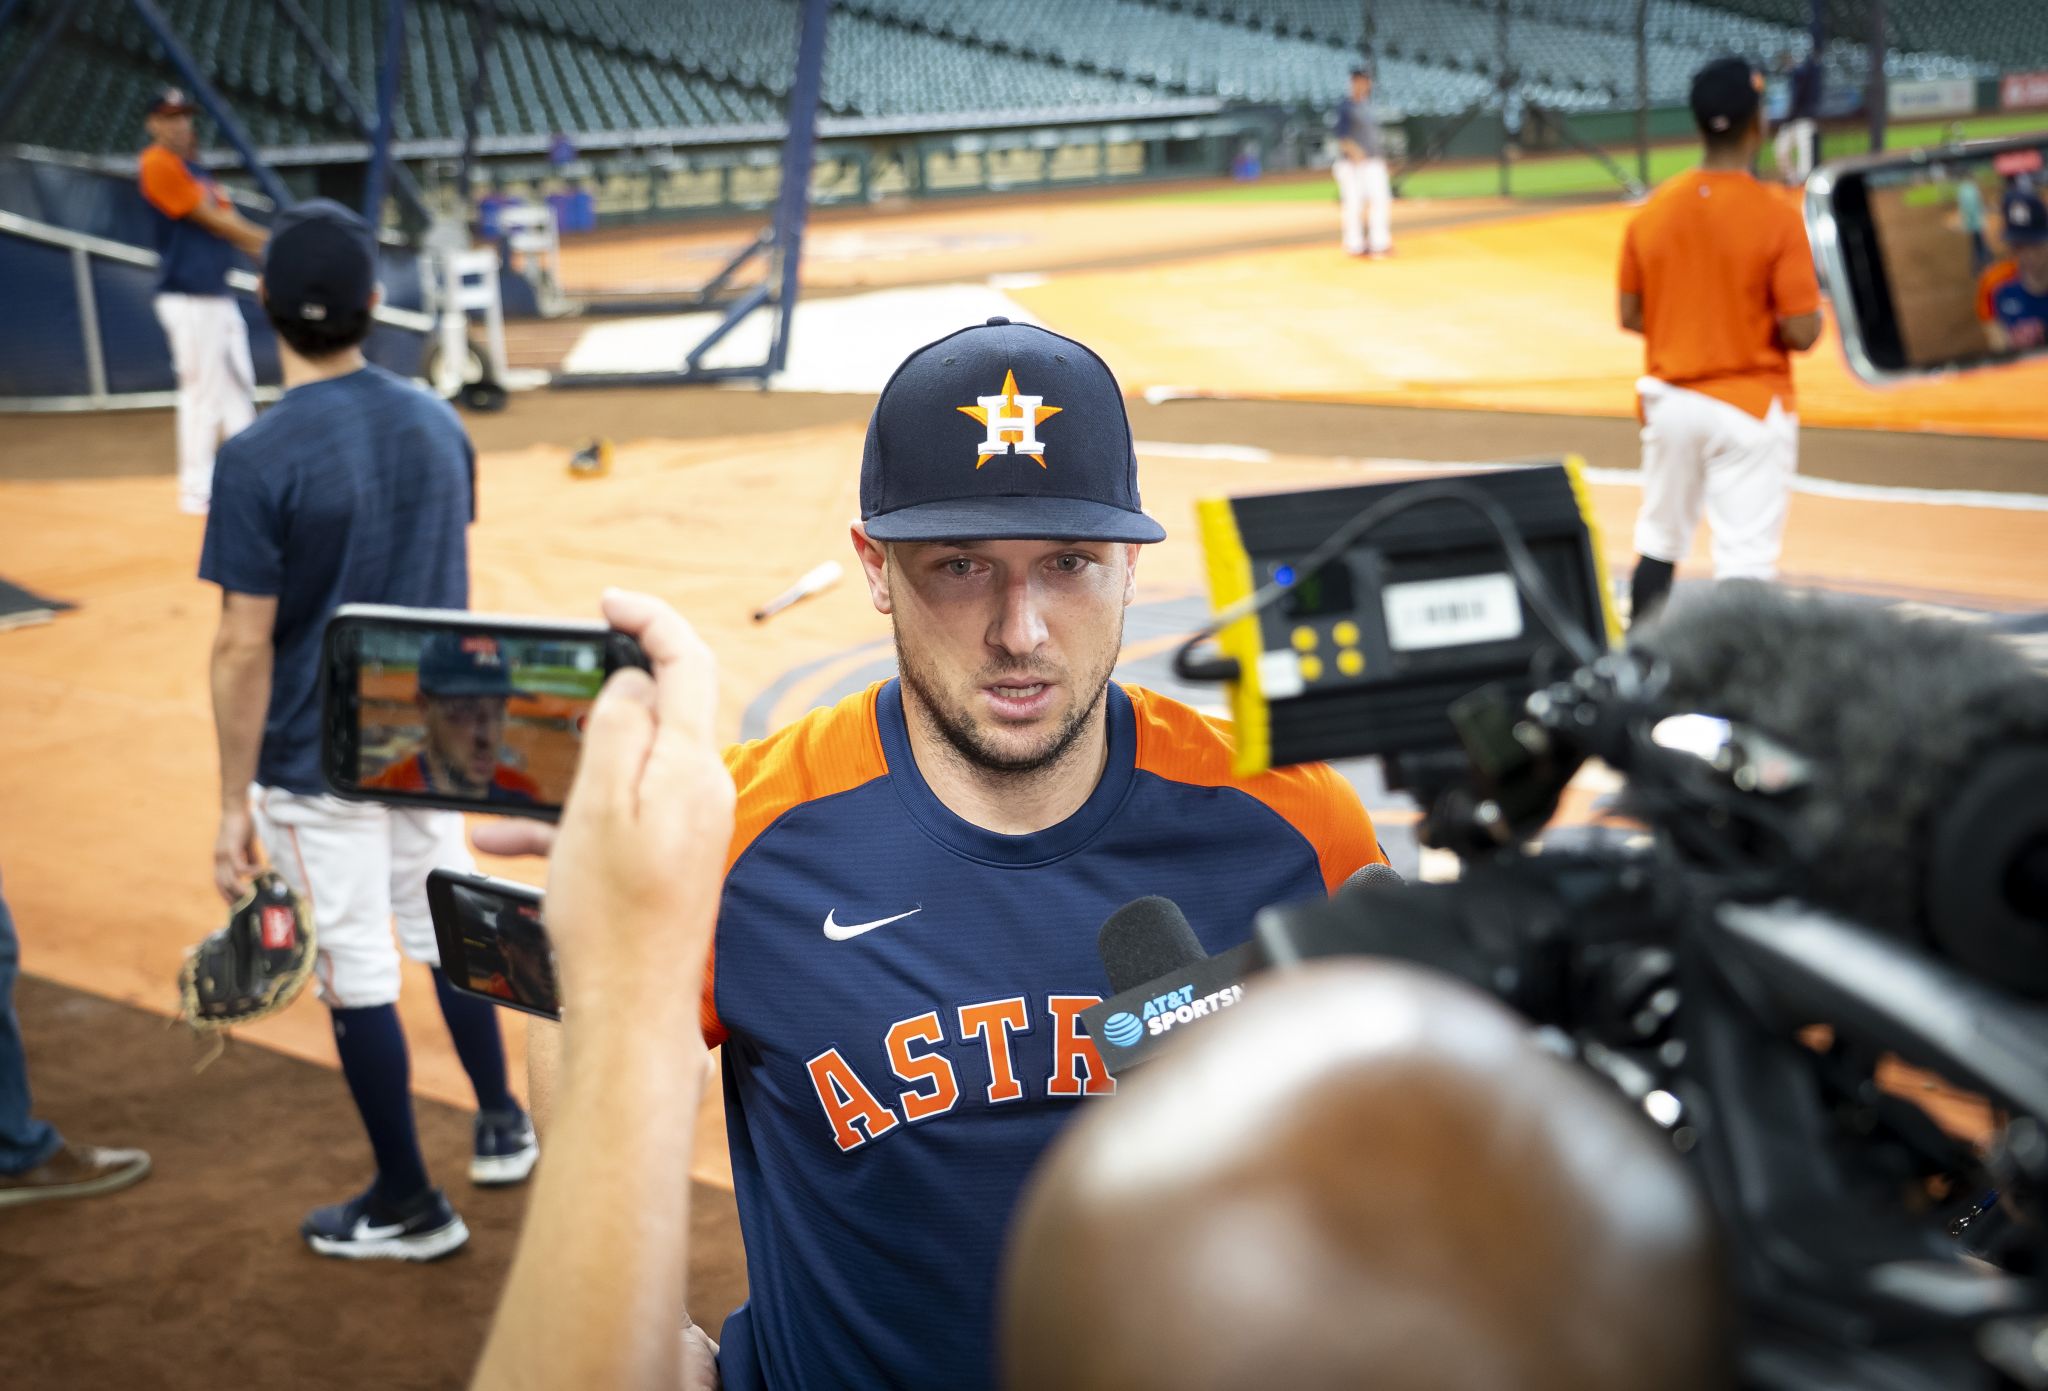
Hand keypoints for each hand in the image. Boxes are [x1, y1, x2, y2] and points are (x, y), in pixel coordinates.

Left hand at [214, 803, 258, 901]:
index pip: (220, 882)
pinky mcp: (231, 849)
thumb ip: (250, 857)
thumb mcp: (246, 844)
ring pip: (229, 879)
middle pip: (222, 885)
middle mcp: (218, 859)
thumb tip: (257, 871)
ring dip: (240, 889)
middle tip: (245, 907)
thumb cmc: (241, 824)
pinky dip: (249, 872)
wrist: (235, 808)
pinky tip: (261, 871)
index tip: (236, 905)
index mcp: (220, 860)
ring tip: (252, 897)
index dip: (226, 894)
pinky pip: (239, 867)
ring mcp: (223, 855)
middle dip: (232, 897)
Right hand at [542, 589, 733, 1016]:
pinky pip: (617, 818)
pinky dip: (567, 821)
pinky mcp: (670, 860)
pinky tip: (506, 846)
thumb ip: (618, 729)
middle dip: (593, 704)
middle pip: (655, 713)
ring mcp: (688, 827)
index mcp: (689, 766)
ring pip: (621, 773)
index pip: (685, 662)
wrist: (631, 1015)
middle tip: (544, 697)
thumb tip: (635, 677)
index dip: (648, 619)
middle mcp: (699, 791)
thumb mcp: (598, 806)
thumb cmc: (610, 917)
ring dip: (561, 778)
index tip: (605, 602)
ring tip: (497, 808)